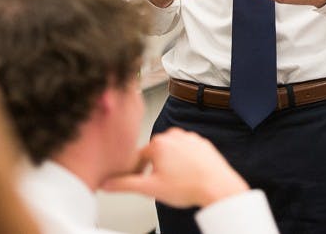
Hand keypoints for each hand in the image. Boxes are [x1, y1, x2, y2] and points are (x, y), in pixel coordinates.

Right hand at [101, 127, 248, 207]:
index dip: (138, 171)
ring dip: (170, 164)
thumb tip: (107, 183)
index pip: (139, 156)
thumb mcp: (150, 189)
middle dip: (155, 167)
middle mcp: (174, 136)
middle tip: (161, 183)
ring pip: (172, 152)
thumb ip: (125, 184)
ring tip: (176, 180)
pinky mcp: (202, 143)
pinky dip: (185, 162)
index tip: (141, 180)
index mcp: (159, 143)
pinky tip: (188, 175)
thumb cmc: (188, 186)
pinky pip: (187, 152)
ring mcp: (190, 138)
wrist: (217, 187)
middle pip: (156, 152)